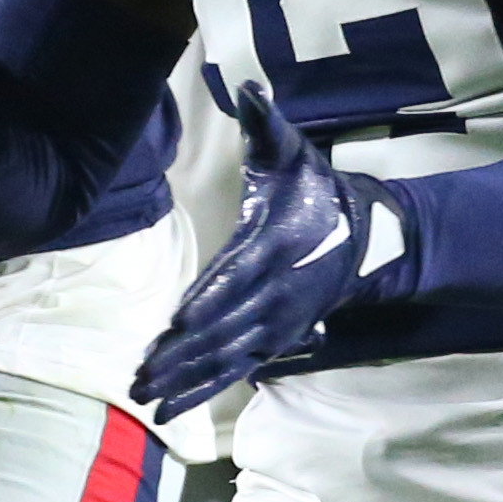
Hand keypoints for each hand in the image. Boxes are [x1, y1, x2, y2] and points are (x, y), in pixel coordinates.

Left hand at [133, 84, 403, 422]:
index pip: (236, 276)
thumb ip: (267, 124)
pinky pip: (233, 371)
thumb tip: (251, 89)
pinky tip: (167, 412)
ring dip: (185, 380)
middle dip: (181, 354)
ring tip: (144, 397)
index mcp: (272, 247)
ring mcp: (274, 324)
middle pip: (223, 329)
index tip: (177, 322)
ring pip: (225, 358)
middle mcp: (274, 294)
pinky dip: (201, 391)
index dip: (208, 300)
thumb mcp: (293, 151)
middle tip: (140, 376)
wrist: (363, 237)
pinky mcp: (271, 341)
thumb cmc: (315, 190)